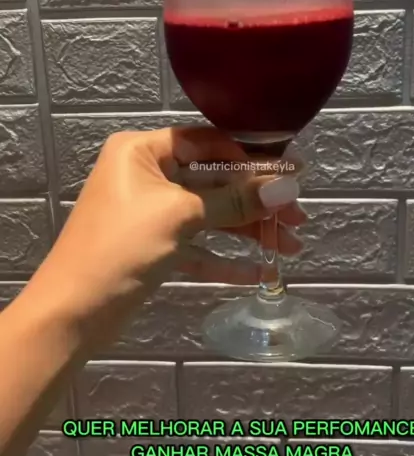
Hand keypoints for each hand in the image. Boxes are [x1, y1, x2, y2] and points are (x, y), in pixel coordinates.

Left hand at [30, 126, 303, 341]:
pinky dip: (226, 259)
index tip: (293, 173)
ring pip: (210, 215)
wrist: (71, 313)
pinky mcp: (154, 248)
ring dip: (249, 231)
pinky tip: (260, 273)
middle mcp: (146, 175)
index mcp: (143, 152)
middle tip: (299, 218)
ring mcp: (150, 213)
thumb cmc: (120, 248)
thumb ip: (234, 201)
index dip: (252, 157)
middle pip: (214, 180)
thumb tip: (286, 188)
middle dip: (257, 201)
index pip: (208, 142)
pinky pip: (198, 247)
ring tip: (292, 247)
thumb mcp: (180, 217)